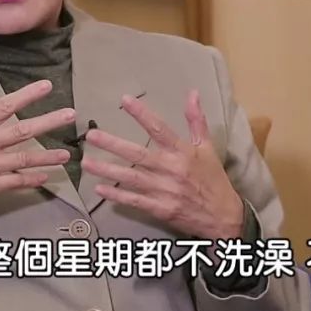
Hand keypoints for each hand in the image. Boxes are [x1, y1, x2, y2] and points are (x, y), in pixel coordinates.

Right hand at [0, 78, 73, 204]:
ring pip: (24, 158)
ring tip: (67, 153)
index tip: (46, 86)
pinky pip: (15, 182)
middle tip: (71, 114)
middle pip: (23, 130)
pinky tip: (46, 177)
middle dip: (48, 122)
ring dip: (47, 156)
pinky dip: (31, 180)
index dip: (27, 95)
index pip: (5, 106)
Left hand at [81, 90, 244, 239]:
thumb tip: (193, 93)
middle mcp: (172, 170)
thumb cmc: (213, 179)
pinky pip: (135, 201)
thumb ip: (197, 120)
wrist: (224, 217)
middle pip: (138, 154)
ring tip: (86, 163)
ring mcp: (164, 191)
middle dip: (113, 145)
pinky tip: (100, 189)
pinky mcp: (160, 209)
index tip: (124, 100)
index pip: (160, 129)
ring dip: (108, 171)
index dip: (142, 114)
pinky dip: (117, 196)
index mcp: (183, 152)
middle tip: (91, 136)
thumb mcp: (208, 147)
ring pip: (131, 178)